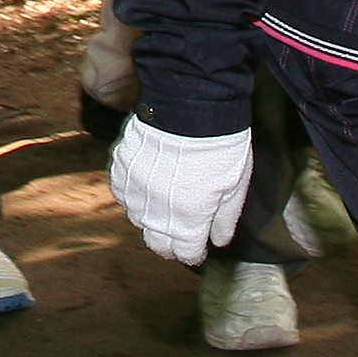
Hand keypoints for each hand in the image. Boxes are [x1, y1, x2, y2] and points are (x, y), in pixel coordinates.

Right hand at [109, 118, 253, 266]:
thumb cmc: (219, 143)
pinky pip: (123, 194)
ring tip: (163, 210)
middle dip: (169, 244)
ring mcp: (136, 188)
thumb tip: (219, 241)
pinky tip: (146, 189)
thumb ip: (225, 218)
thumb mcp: (235, 184)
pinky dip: (133, 197)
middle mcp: (158, 209)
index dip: (192, 253)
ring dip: (150, 220)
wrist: (190, 103)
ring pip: (137, 220)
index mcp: (189, 217)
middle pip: (157, 242)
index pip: (185, 252)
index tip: (196, 250)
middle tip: (178, 238)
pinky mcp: (122, 167)